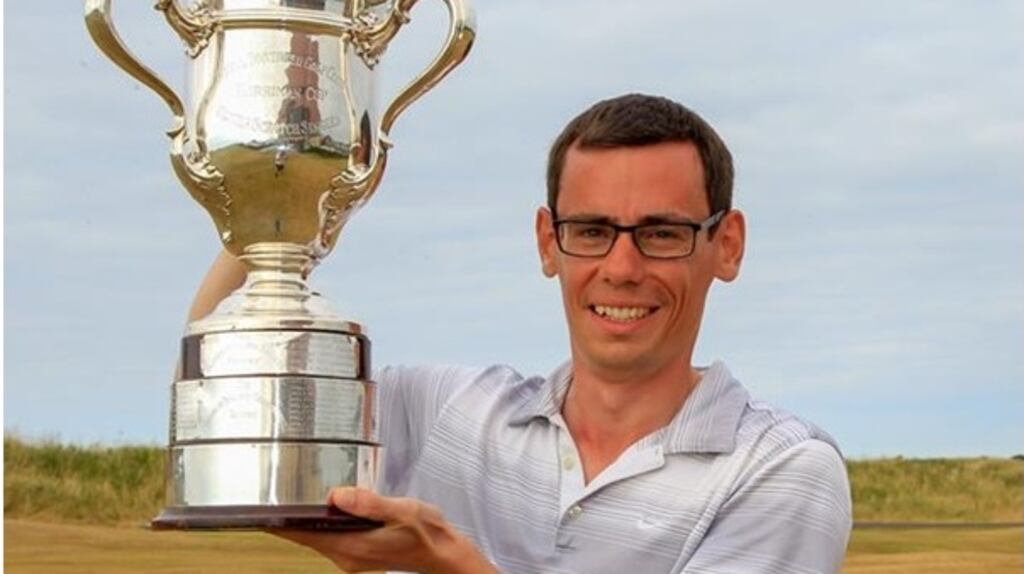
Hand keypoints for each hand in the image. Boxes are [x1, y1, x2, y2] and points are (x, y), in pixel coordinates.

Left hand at [270, 487, 498, 573]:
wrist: (443, 554)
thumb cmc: (427, 533)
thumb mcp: (400, 510)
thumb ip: (368, 504)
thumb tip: (336, 496)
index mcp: (352, 546)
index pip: (304, 535)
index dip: (279, 524)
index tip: (257, 513)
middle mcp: (346, 555)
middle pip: (305, 536)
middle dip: (287, 519)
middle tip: (266, 496)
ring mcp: (352, 556)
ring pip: (317, 536)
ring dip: (304, 520)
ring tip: (288, 499)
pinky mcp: (358, 553)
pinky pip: (331, 537)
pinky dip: (322, 523)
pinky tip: (323, 508)